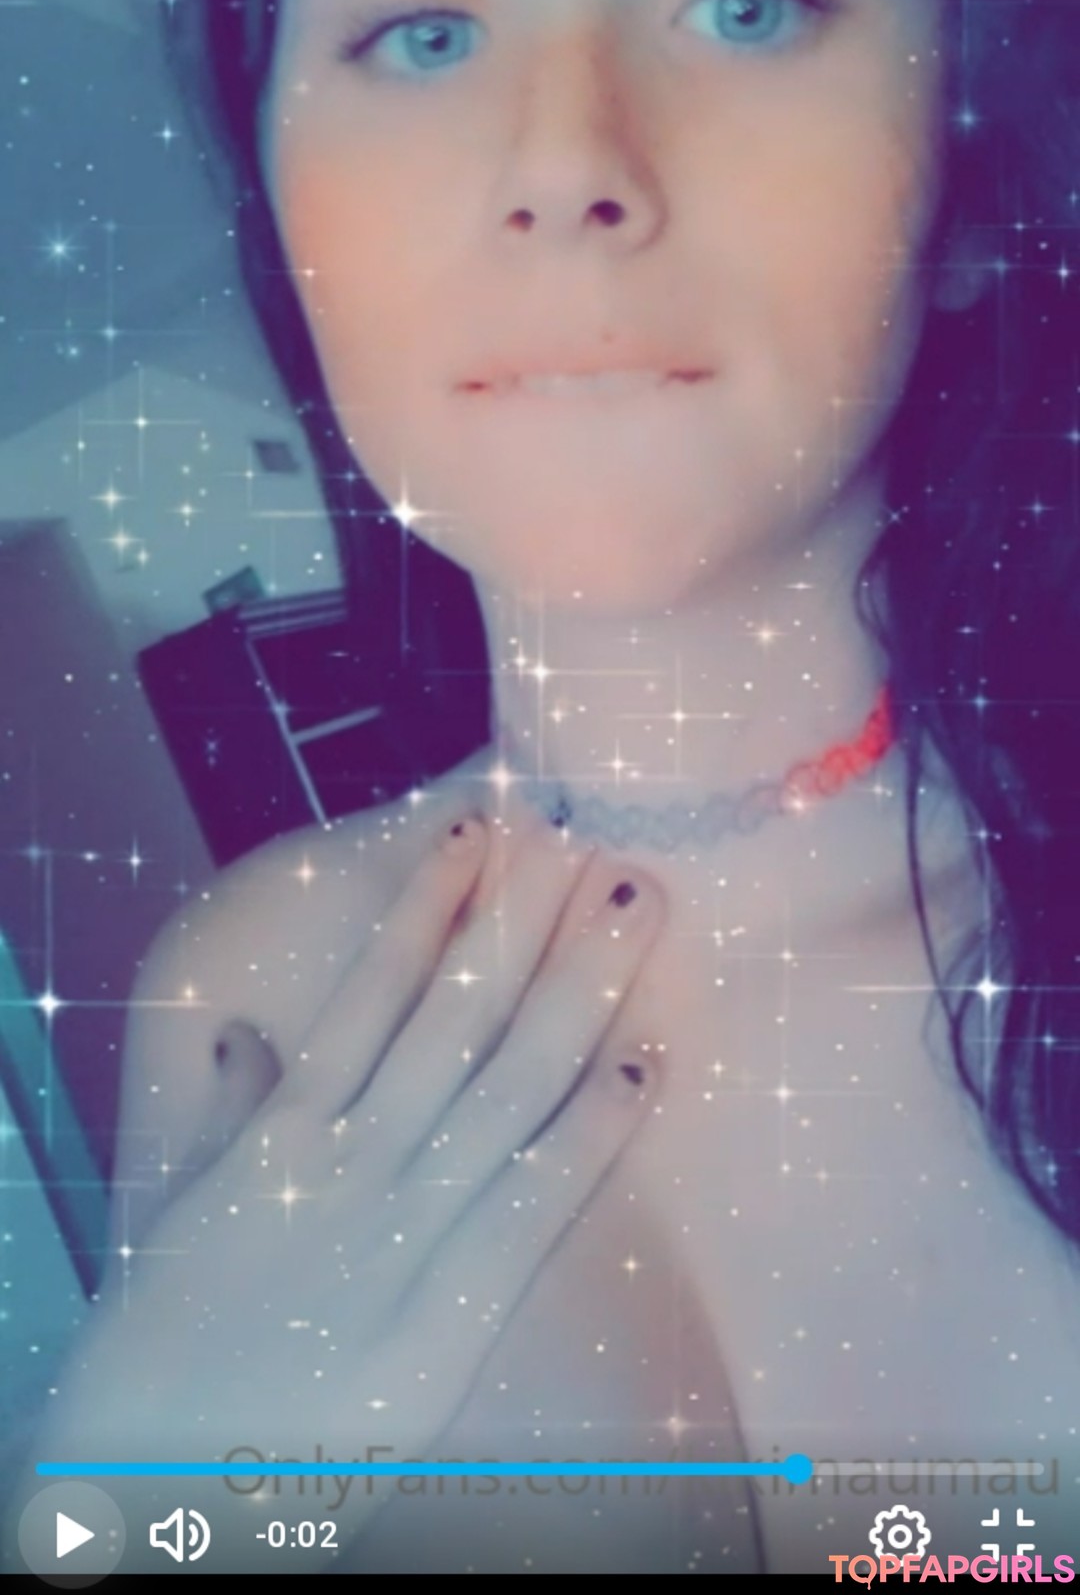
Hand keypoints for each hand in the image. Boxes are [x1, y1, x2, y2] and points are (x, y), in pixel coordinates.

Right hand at [36, 812, 666, 1567]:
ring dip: (580, 989)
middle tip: (598, 841)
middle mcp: (348, 1163)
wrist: (136, 1475)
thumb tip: (240, 1032)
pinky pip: (532, 1207)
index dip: (430, 902)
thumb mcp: (186, 1209)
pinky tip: (645, 1061)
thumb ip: (221, 1115)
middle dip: (532, 921)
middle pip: (460, 1017)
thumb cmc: (165, 1338)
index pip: (373, 989)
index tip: (480, 824)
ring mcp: (396, 1235)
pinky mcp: (440, 1320)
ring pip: (507, 1086)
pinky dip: (593, 1132)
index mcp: (285, 1132)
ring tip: (634, 906)